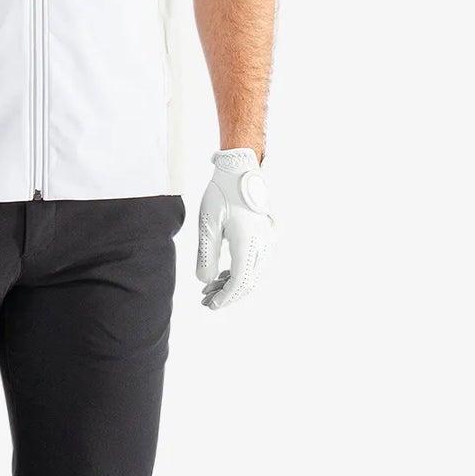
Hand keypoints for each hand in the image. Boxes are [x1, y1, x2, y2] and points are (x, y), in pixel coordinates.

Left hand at [196, 147, 274, 309]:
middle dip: (228, 295)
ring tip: (210, 289)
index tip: (211, 306)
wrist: (240, 169)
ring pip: (253, 273)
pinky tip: (224, 275)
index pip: (240, 281)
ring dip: (233, 284)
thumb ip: (207, 254)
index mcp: (248, 241)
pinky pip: (257, 262)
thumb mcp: (208, 223)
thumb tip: (205, 282)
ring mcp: (268, 239)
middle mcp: (263, 243)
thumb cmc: (222, 193)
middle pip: (249, 281)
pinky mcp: (267, 235)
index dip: (226, 297)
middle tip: (206, 302)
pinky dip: (241, 272)